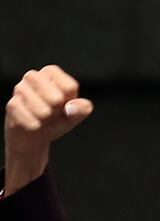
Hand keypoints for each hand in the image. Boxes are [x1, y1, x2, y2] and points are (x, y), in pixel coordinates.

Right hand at [4, 65, 93, 194]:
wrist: (31, 138)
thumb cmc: (55, 123)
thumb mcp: (71, 118)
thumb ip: (79, 111)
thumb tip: (82, 106)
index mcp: (50, 76)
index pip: (67, 84)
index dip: (70, 99)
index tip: (66, 106)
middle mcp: (32, 79)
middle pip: (56, 95)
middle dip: (59, 110)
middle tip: (53, 114)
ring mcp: (19, 92)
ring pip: (41, 105)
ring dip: (46, 117)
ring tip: (42, 119)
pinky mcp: (11, 107)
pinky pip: (29, 117)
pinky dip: (35, 125)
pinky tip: (33, 126)